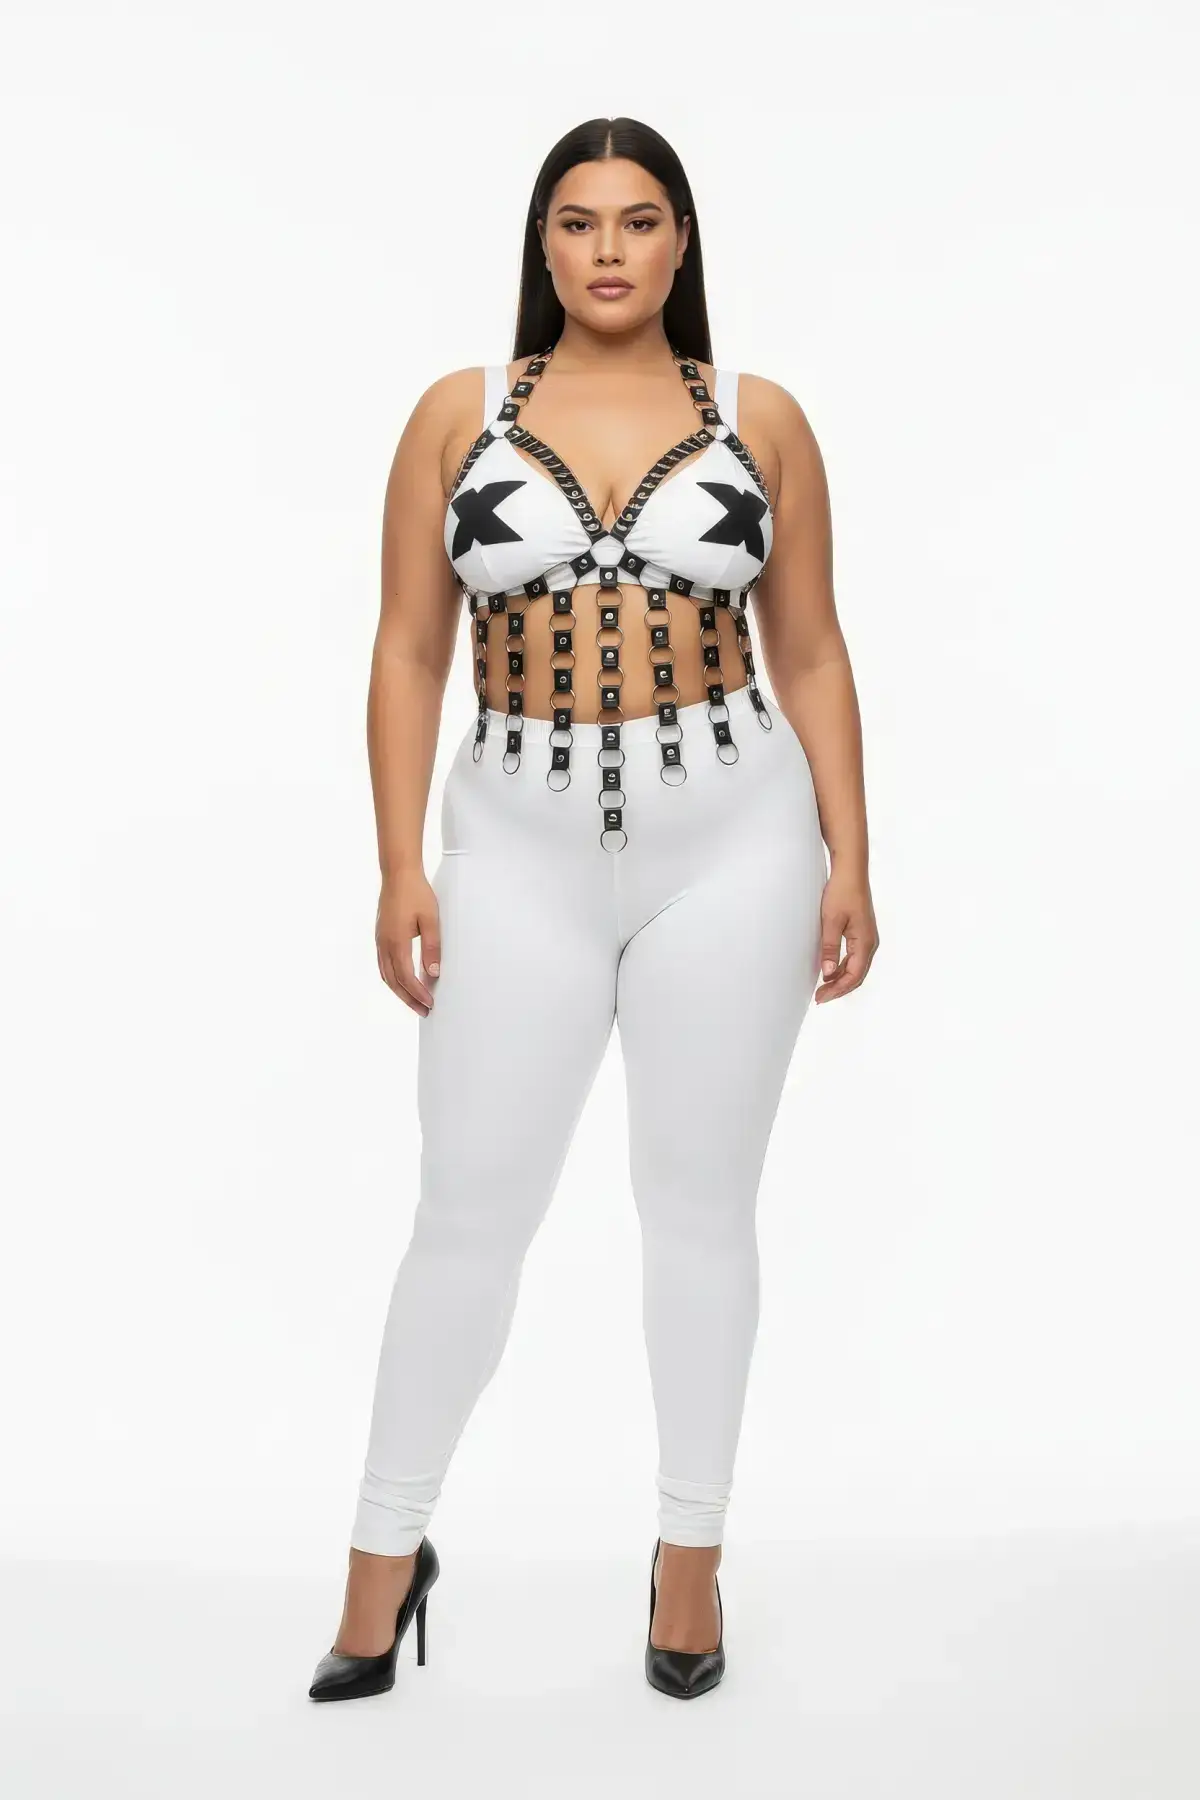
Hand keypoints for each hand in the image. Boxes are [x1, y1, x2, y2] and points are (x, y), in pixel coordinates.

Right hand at [376, 872, 440, 1015]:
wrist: (398, 874)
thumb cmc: (416, 893)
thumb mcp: (431, 920)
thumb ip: (432, 947)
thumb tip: (433, 972)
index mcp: (396, 942)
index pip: (407, 977)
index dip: (418, 993)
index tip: (430, 1004)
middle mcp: (384, 945)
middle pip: (394, 982)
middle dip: (408, 999)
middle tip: (423, 1011)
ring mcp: (380, 941)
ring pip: (386, 975)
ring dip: (399, 991)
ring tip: (413, 1001)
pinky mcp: (380, 936)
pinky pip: (383, 965)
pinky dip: (392, 979)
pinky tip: (401, 981)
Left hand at [815, 865, 877, 1003]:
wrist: (850, 870)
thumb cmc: (842, 892)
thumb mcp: (831, 920)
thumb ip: (829, 947)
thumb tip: (827, 972)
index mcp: (865, 942)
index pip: (853, 975)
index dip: (837, 989)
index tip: (820, 997)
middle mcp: (869, 942)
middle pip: (856, 975)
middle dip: (838, 988)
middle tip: (819, 997)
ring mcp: (866, 937)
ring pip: (854, 967)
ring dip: (839, 978)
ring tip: (822, 987)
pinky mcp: (860, 932)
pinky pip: (853, 956)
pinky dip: (841, 967)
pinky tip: (829, 970)